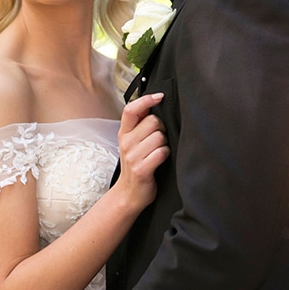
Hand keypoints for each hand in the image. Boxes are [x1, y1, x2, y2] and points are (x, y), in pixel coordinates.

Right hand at [116, 92, 168, 211]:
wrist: (129, 193)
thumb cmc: (135, 165)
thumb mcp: (132, 142)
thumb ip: (139, 124)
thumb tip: (151, 104)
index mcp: (123, 133)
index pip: (131, 109)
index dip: (146, 100)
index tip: (159, 96)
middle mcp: (126, 142)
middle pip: (153, 121)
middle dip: (161, 129)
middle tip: (157, 140)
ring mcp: (133, 156)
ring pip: (160, 137)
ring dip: (164, 144)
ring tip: (157, 152)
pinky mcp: (142, 168)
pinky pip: (162, 152)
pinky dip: (165, 155)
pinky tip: (159, 161)